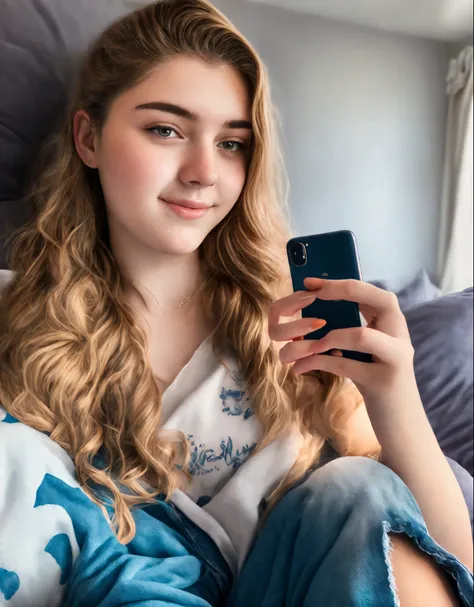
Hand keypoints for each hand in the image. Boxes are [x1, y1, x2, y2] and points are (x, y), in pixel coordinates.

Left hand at [268, 277, 416, 404]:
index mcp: (395, 326)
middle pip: (379, 300)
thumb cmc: (376, 384)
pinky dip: (318, 363)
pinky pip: (345, 365)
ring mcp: (395, 360)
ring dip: (324, 338)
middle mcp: (401, 338)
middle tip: (311, 296)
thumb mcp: (368, 352)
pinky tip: (300, 368)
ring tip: (299, 346)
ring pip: (360, 335)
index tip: (311, 282)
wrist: (402, 426)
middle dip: (341, 293)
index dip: (342, 283)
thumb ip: (353, 330)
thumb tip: (314, 312)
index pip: (375, 292)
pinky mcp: (383, 383)